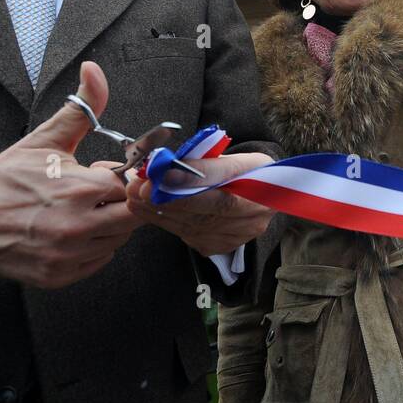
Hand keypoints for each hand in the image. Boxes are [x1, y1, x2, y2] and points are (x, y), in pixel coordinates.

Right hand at [0, 61, 141, 286]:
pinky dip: (91, 248)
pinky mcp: (58, 277)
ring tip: (75, 211)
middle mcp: (76, 227)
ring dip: (106, 225)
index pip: (131, 187)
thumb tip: (94, 71)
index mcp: (77, 190)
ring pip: (116, 240)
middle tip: (92, 194)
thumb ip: (81, 108)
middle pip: (132, 217)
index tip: (99, 174)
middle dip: (118, 202)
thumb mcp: (45, 139)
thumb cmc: (4, 177)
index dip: (119, 178)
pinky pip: (98, 262)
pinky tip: (68, 232)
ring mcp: (67, 257)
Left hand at [125, 153, 275, 256]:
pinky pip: (189, 235)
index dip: (191, 178)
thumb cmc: (247, 172)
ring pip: (193, 224)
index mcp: (262, 182)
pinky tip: (148, 211)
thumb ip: (205, 161)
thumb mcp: (235, 156)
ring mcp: (238, 234)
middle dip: (167, 197)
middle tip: (138, 186)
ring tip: (135, 196)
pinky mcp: (222, 245)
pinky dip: (166, 222)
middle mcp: (253, 213)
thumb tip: (168, 163)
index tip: (160, 173)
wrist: (266, 197)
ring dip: (159, 210)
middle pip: (206, 208)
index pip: (224, 179)